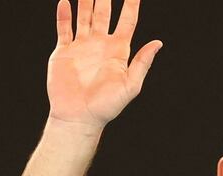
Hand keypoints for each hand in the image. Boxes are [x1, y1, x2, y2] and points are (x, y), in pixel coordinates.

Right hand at [46, 0, 162, 127]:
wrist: (78, 117)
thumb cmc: (106, 106)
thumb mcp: (130, 85)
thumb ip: (142, 63)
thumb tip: (158, 43)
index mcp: (118, 51)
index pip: (127, 21)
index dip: (132, 5)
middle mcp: (100, 45)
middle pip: (104, 13)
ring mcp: (81, 47)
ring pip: (84, 17)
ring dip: (85, 1)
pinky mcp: (64, 52)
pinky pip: (64, 29)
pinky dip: (64, 15)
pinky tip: (66, 1)